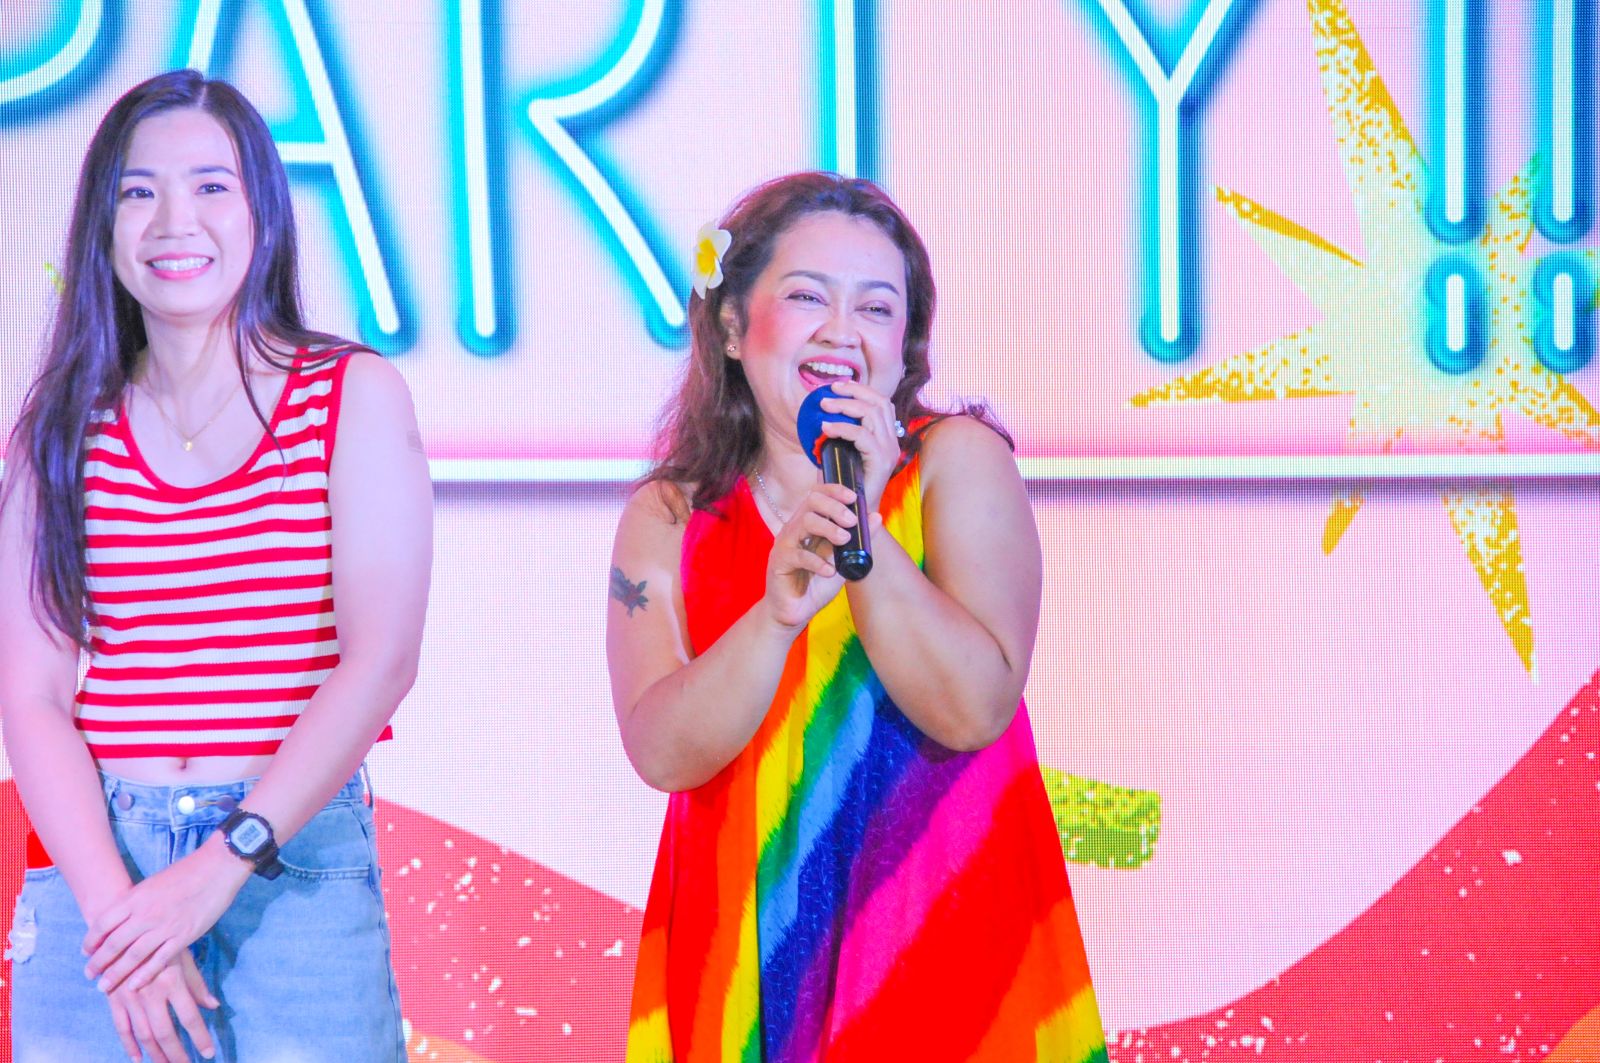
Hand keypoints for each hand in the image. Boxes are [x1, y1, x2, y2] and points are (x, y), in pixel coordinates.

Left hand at [85, 841, 249, 995]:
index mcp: (136, 897)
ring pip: (133, 956)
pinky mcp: (184, 936)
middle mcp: (145, 914)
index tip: (86, 952)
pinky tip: (134, 985)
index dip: (91, 940)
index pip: (103, 923)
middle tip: (89, 974)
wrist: (218, 867)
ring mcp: (165, 927)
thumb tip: (123, 918)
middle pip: (114, 944)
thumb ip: (137, 901)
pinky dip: (144, 974)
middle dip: (98, 962)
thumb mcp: (153, 882)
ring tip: (104, 986)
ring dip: (116, 973)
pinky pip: (159, 961)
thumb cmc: (187, 871)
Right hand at [105, 950, 218, 1062]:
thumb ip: (196, 984)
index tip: (208, 1053)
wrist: (121, 928)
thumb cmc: (158, 940)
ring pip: (143, 1034)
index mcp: (171, 982)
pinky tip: (138, 1058)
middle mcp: (150, 993)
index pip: (189, 1017)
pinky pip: (122, 1028)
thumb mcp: (182, 956)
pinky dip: (129, 1045)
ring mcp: (129, 998)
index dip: (199, 1037)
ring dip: (155, 1054)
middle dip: (177, 1053)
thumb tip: (213, 1006)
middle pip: (165, 1032)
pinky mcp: (113, 999)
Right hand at [765, 482, 857, 628]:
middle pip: (811, 502)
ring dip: (829, 528)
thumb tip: (876, 516)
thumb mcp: (842, 561)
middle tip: (852, 521)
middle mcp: (794, 529)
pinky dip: (817, 562)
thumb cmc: (815, 584)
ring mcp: (785, 544)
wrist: (793, 611)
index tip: (854, 497)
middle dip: (835, 507)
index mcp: (808, 524)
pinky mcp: (779, 563)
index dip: (835, 490)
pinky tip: (830, 571)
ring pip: (804, 523)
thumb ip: (857, 540)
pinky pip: (798, 555)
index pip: (818, 494)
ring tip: (844, 540)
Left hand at [816, 380, 902, 513]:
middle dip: (854, 392)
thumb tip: (820, 414)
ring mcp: (889, 451)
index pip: (882, 403)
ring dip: (845, 406)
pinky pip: (862, 436)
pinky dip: (843, 428)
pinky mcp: (881, 461)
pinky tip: (826, 427)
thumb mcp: (840, 453)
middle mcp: (892, 441)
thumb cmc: (844, 484)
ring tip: (824, 406)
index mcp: (886, 436)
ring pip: (872, 414)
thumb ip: (839, 435)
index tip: (840, 385)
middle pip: (879, 402)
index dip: (862, 389)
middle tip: (830, 391)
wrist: (854, 514)